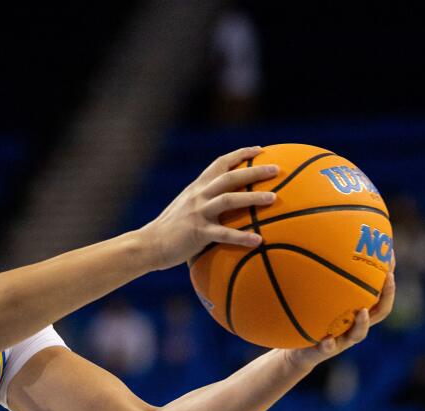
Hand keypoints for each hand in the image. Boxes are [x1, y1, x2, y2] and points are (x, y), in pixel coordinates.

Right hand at [139, 145, 276, 268]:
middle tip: (276, 169)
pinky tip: (259, 241)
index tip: (260, 150)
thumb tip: (224, 205)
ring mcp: (198, 213)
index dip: (241, 154)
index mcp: (197, 188)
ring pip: (229, 199)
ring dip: (253, 198)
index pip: (220, 163)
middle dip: (255, 171)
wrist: (147, 245)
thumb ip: (202, 203)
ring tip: (274, 198)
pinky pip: (224, 234)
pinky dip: (242, 237)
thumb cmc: (169, 231)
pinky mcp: (198, 232)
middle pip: (230, 177)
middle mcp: (198, 196)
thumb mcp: (184, 208)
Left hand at [283, 264, 395, 370]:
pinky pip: (328, 349)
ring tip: (362, 311)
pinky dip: (328, 344)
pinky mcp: (323, 351)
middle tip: (388, 278)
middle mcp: (355, 326)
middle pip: (380, 312)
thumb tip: (326, 245)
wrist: (296, 351)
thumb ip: (324, 280)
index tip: (391, 256)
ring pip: (358, 334)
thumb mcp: (317, 298)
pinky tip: (326, 339)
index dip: (388, 277)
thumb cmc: (311, 320)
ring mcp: (342, 340)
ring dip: (363, 323)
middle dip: (387, 295)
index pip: (380, 293)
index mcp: (358, 311)